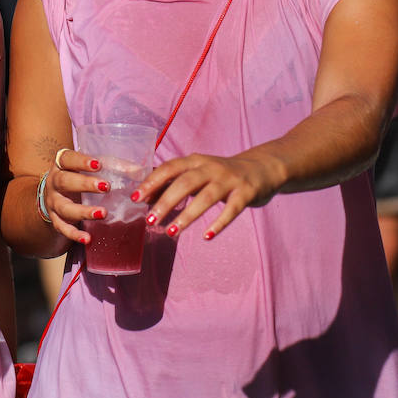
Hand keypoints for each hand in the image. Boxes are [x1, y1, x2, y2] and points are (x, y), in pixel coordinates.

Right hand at [41, 148, 109, 246]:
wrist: (56, 194)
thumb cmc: (79, 176)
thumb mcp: (90, 168)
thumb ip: (113, 167)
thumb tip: (140, 171)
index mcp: (61, 164)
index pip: (67, 159)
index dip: (81, 161)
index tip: (98, 164)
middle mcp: (54, 182)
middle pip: (65, 181)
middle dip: (85, 184)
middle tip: (106, 187)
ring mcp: (52, 202)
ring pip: (64, 207)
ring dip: (83, 211)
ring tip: (102, 213)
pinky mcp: (55, 219)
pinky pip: (62, 228)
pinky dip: (74, 234)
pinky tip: (87, 238)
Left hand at [138, 151, 285, 239]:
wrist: (262, 168)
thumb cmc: (221, 174)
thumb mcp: (198, 173)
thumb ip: (174, 183)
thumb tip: (145, 198)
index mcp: (195, 160)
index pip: (169, 168)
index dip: (152, 182)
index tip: (135, 198)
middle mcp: (211, 167)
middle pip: (185, 183)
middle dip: (165, 201)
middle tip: (150, 219)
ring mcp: (229, 179)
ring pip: (206, 197)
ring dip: (187, 215)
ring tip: (170, 232)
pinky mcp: (246, 192)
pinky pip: (232, 209)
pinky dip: (218, 223)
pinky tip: (206, 236)